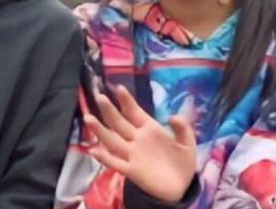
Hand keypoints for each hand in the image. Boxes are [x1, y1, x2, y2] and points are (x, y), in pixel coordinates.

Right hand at [84, 85, 195, 202]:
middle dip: (109, 110)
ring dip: (100, 130)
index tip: (118, 88)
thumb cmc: (181, 162)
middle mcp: (136, 138)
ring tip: (88, 118)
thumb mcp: (187, 143)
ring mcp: (132, 154)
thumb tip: (173, 116)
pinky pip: (115, 163)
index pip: (134, 112)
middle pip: (119, 122)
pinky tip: (93, 150)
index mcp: (148, 128)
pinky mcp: (131, 171)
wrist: (181, 188)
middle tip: (100, 96)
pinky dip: (104, 157)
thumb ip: (183, 129)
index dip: (126, 101)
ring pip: (112, 140)